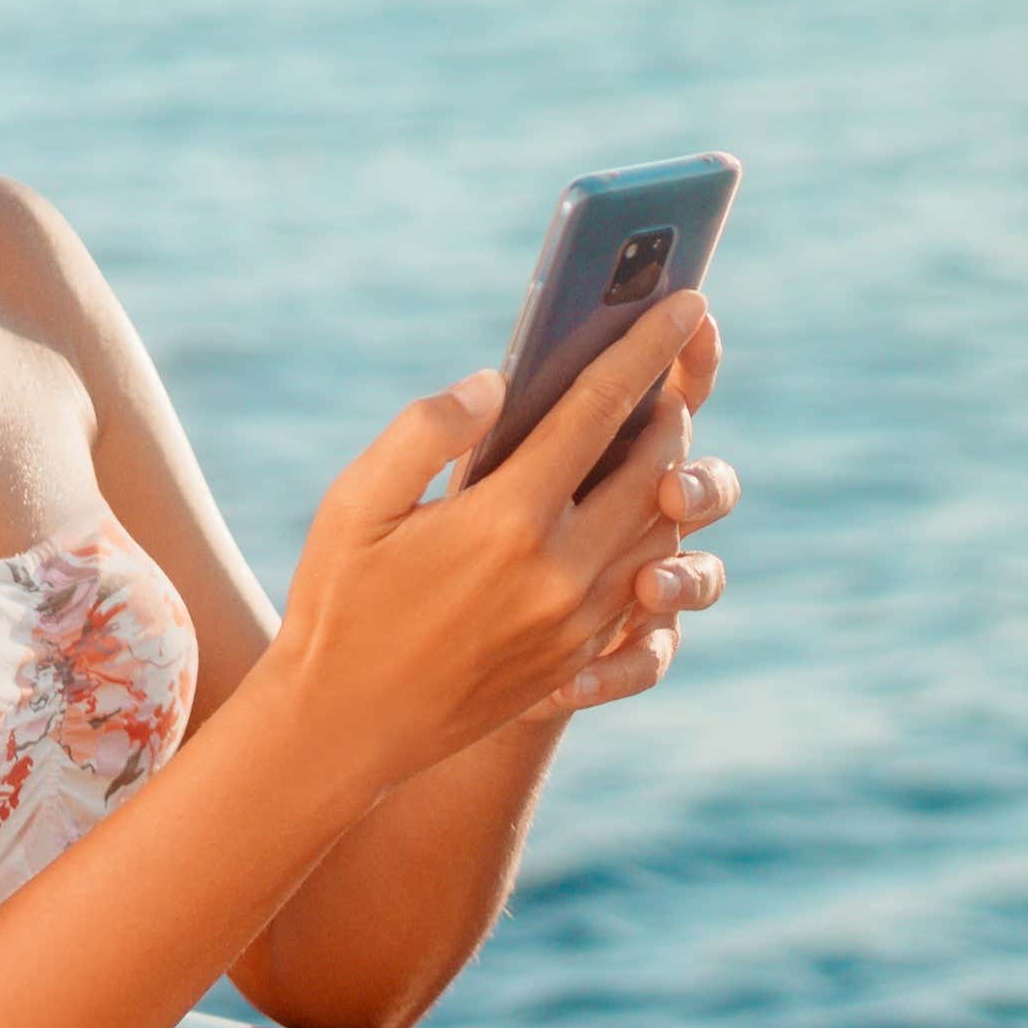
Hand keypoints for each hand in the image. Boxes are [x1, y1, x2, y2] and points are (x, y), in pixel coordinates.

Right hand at [256, 290, 722, 786]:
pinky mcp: (582, 654)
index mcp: (509, 518)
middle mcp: (562, 570)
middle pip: (653, 465)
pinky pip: (644, 581)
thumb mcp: (354, 502)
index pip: (601, 408)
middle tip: (664, 372)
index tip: (688, 300)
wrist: (344, 728)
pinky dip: (649, 534)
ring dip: (666, 475)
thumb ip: (425, 429)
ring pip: (661, 526)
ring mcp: (580, 620)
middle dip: (668, 409)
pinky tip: (628, 511)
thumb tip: (497, 382)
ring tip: (650, 436)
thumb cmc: (339, 601)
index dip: (648, 347)